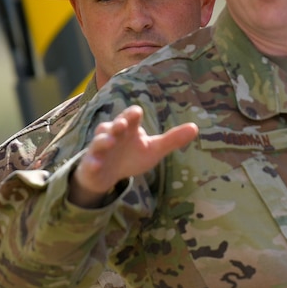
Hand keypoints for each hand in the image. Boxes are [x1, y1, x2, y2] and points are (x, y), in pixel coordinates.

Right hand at [68, 105, 198, 205]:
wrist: (108, 174)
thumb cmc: (131, 156)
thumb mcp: (153, 149)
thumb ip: (172, 139)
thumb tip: (196, 128)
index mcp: (129, 128)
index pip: (131, 117)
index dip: (133, 115)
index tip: (137, 113)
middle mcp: (112, 134)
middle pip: (114, 125)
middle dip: (118, 124)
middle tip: (122, 124)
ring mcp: (100, 148)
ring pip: (99, 141)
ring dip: (103, 140)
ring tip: (109, 142)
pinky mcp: (91, 163)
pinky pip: (90, 161)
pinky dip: (92, 162)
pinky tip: (96, 164)